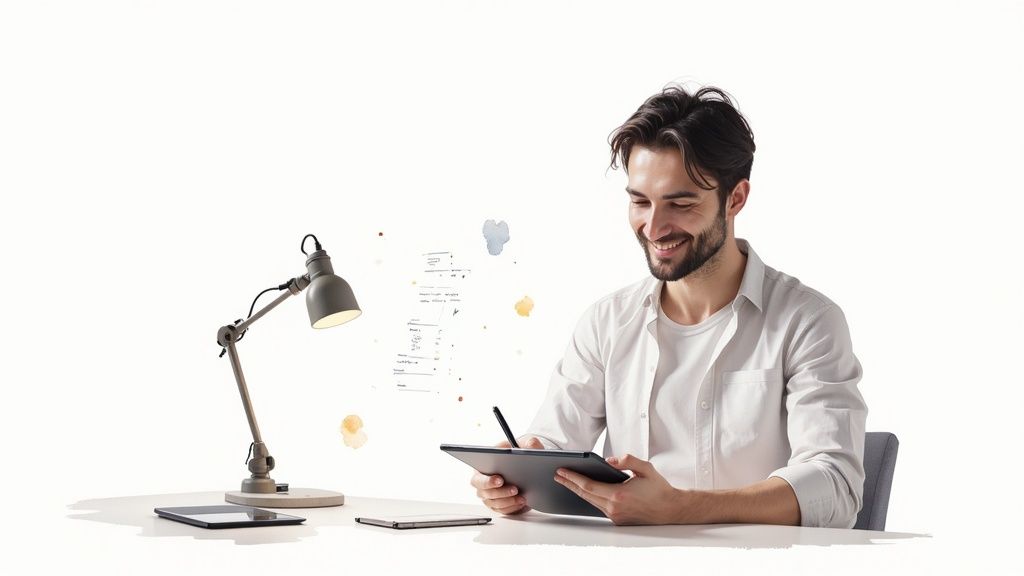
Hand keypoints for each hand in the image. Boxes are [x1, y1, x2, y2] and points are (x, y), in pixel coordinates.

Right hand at [470, 436, 544, 514]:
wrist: (524, 464)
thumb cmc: (518, 452)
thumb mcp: (524, 444)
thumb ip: (529, 443)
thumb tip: (532, 444)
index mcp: (482, 466)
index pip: (479, 476)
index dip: (488, 480)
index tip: (500, 480)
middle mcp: (483, 482)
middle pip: (485, 493)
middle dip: (500, 492)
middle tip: (515, 489)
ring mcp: (490, 495)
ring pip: (495, 503)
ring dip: (509, 501)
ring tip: (522, 497)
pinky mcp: (498, 504)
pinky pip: (503, 510)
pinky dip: (512, 507)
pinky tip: (522, 502)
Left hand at [553, 453, 683, 524]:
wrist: (670, 509)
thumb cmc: (658, 488)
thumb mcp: (645, 467)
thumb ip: (626, 460)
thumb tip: (608, 460)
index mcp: (618, 494)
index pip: (588, 485)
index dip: (573, 478)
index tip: (561, 471)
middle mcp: (614, 508)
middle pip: (585, 494)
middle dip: (569, 484)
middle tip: (557, 475)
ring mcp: (615, 516)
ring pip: (591, 501)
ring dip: (578, 491)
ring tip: (567, 481)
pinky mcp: (618, 520)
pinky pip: (599, 507)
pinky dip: (590, 497)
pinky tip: (585, 490)